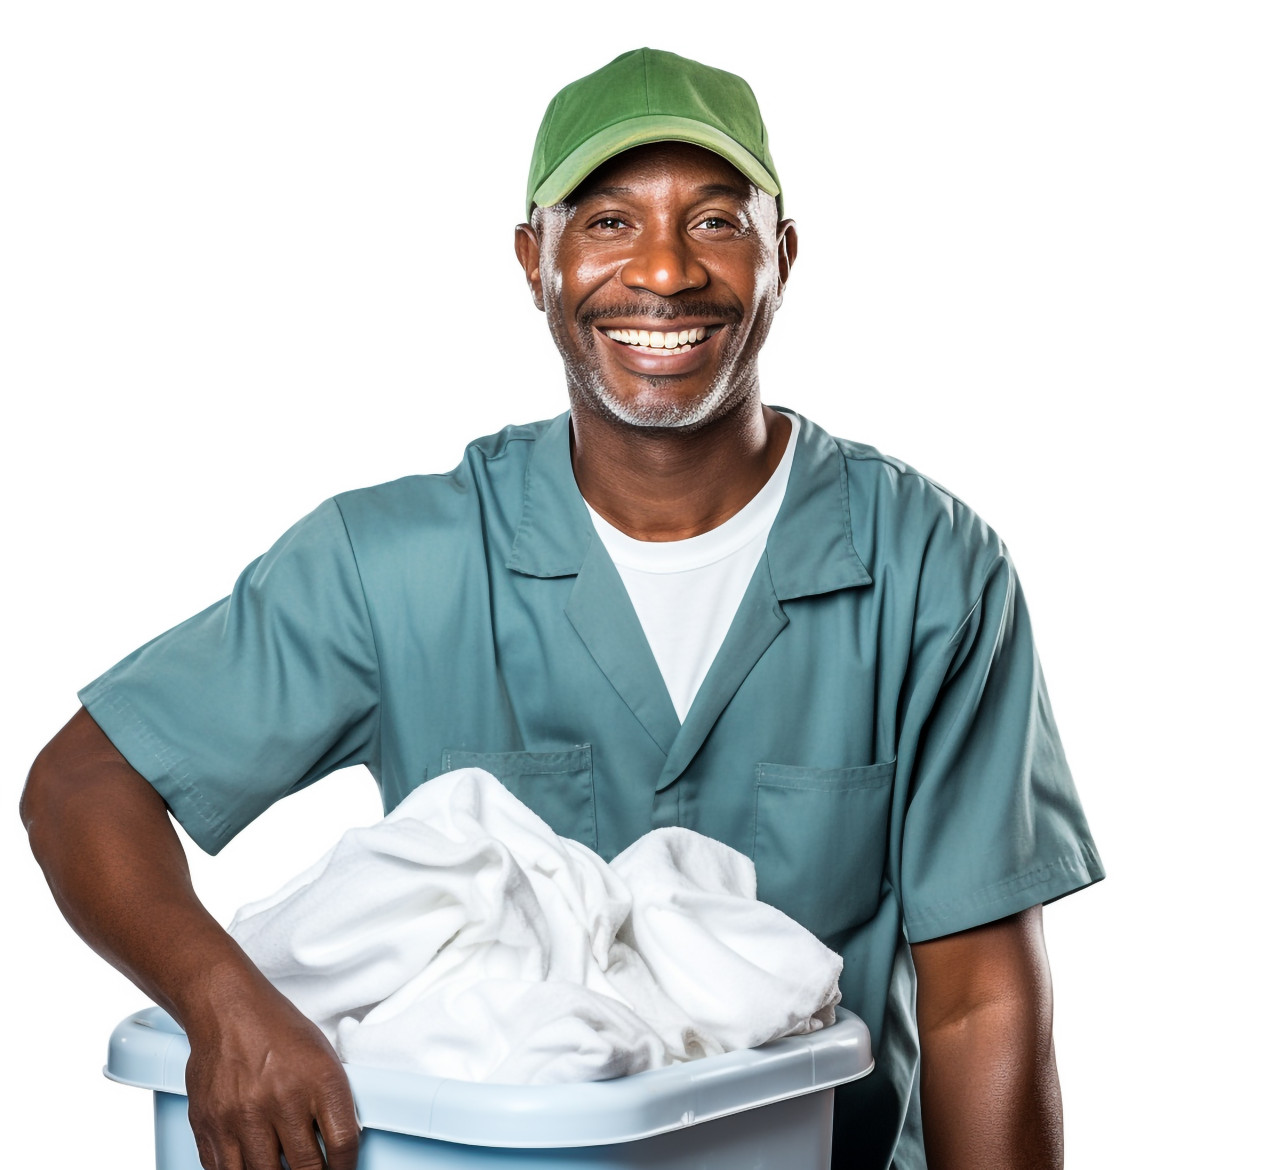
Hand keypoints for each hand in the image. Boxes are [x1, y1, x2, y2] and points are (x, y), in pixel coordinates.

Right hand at [184, 992, 359, 1169]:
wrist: (228, 1010)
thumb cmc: (279, 1032)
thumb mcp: (323, 1057)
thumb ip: (332, 1103)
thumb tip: (339, 1151)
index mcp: (319, 1080)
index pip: (343, 1143)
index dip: (345, 1167)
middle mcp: (281, 1099)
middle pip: (305, 1168)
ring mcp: (241, 1115)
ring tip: (281, 1167)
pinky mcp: (209, 1124)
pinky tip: (252, 1164)